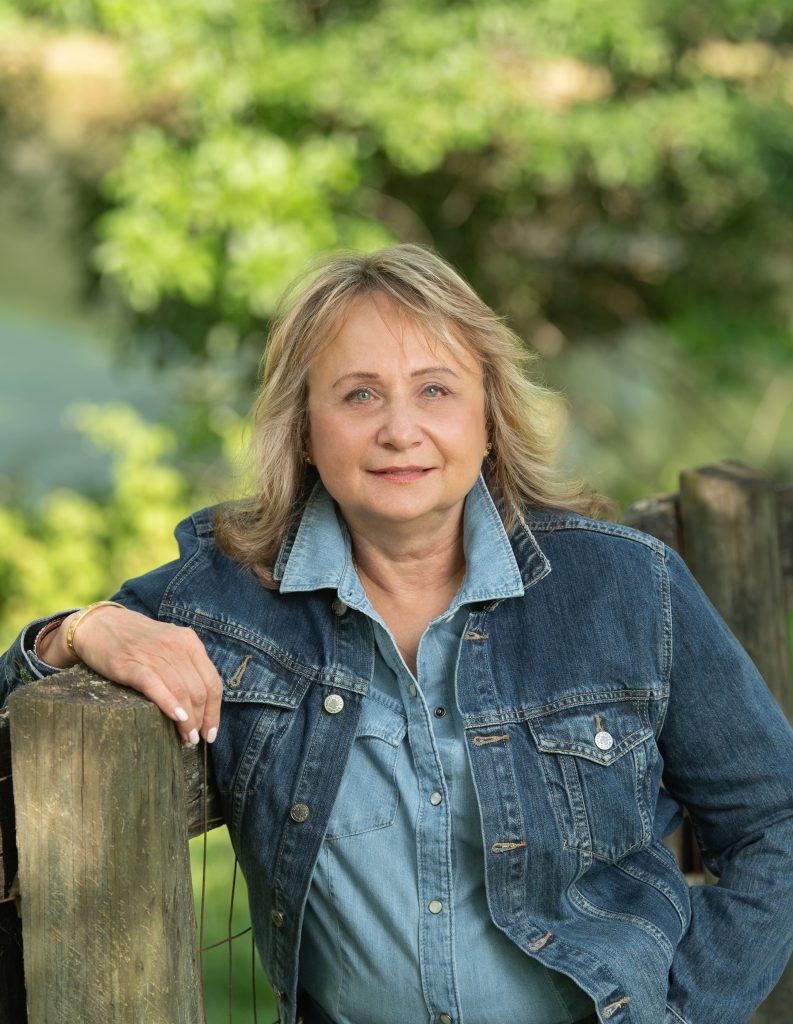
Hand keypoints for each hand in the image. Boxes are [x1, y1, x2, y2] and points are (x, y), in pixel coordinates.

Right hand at [40, 606, 221, 745]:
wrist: (99, 624)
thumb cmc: (138, 640)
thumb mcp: (170, 644)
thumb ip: (187, 665)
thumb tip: (203, 706)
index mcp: (189, 642)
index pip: (212, 682)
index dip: (214, 711)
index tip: (211, 732)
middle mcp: (175, 645)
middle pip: (199, 690)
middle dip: (201, 720)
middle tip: (196, 740)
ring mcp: (152, 653)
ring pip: (180, 691)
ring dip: (187, 721)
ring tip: (185, 739)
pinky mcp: (128, 663)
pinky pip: (154, 685)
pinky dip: (168, 703)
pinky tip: (176, 718)